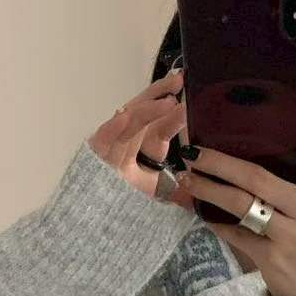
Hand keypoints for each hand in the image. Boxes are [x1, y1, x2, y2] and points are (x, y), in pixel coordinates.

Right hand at [88, 67, 194, 207]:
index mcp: (146, 145)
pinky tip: (124, 116)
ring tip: (166, 101)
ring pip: (129, 123)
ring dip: (146, 110)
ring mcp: (111, 144)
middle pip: (145, 112)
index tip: (191, 96)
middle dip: (161, 94)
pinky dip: (113, 128)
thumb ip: (178, 190)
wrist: (99, 216)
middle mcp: (129, 140)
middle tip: (180, 79)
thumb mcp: (158, 192)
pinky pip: (104, 138)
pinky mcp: (95, 153)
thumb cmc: (127, 201)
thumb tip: (200, 195)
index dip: (176, 112)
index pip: (162, 125)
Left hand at [174, 78, 295, 295]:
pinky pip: (235, 234)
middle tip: (195, 149)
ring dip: (209, 189)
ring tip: (188, 177)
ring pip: (242, 205)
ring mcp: (293, 237)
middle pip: (261, 177)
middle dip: (222, 161)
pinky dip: (215, 222)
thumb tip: (276, 142)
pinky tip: (198, 210)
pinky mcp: (272, 259)